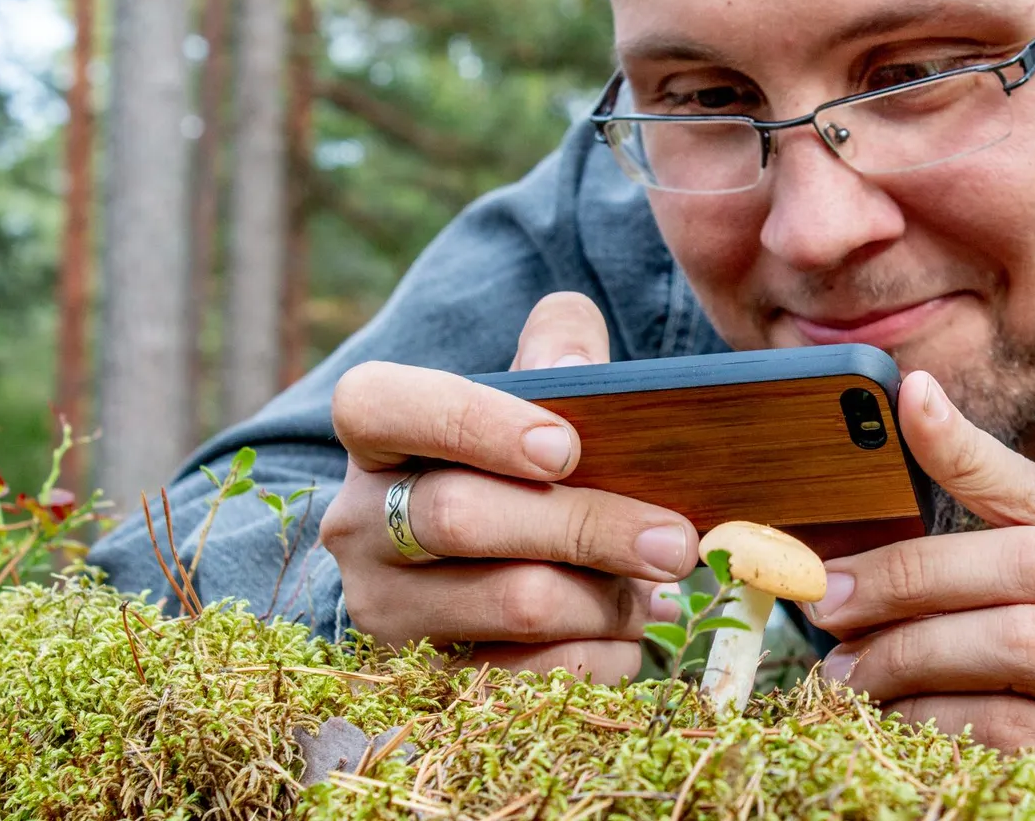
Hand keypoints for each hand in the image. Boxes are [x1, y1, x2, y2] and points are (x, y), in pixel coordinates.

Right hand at [319, 292, 697, 680]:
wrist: (498, 565)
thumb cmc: (523, 465)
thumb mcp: (534, 399)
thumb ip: (558, 353)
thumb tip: (573, 359)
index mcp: (376, 434)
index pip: (380, 408)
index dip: (471, 423)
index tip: (565, 445)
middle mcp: (359, 523)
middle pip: (462, 519)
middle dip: (587, 527)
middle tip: (675, 539)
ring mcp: (385, 610)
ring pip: (512, 605)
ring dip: (607, 597)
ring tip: (659, 582)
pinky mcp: (427, 681)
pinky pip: (533, 677)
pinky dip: (602, 655)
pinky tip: (629, 629)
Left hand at [805, 371, 1034, 801]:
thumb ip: (993, 570)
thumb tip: (896, 466)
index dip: (975, 451)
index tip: (908, 398)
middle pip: (1031, 564)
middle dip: (911, 574)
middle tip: (827, 599)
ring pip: (1020, 641)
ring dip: (909, 653)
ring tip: (846, 673)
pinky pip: (1014, 730)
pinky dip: (933, 720)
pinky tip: (893, 724)